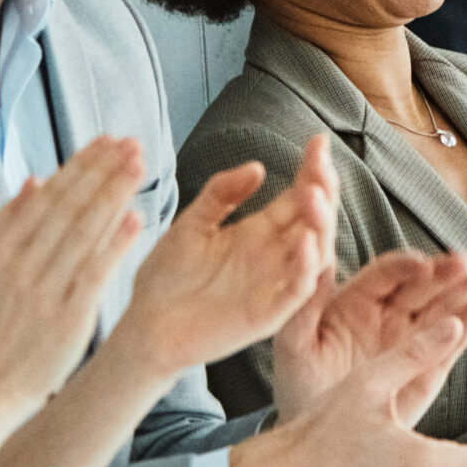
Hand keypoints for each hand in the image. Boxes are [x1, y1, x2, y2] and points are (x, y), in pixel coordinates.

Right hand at [0, 135, 148, 419]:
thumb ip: (7, 225)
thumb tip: (32, 179)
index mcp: (1, 251)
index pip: (47, 196)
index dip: (79, 165)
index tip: (106, 140)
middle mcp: (21, 265)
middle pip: (67, 206)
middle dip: (102, 170)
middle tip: (132, 142)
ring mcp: (44, 290)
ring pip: (83, 232)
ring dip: (113, 195)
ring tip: (138, 166)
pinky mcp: (67, 317)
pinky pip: (94, 272)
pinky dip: (115, 244)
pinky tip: (136, 219)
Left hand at [103, 135, 333, 385]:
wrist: (144, 325)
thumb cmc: (166, 276)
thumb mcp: (191, 224)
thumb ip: (221, 195)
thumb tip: (258, 166)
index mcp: (259, 231)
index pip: (297, 196)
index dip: (311, 170)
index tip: (317, 141)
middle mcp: (275, 256)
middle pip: (313, 219)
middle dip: (322, 191)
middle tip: (320, 165)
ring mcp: (275, 285)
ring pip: (314, 253)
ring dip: (320, 224)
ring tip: (315, 195)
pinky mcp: (268, 315)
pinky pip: (296, 291)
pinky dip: (305, 268)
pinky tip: (304, 242)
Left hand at [271, 248, 466, 418]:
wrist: (320, 441)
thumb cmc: (300, 388)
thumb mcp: (294, 344)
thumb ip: (305, 302)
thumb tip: (314, 257)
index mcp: (355, 301)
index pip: (386, 274)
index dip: (406, 267)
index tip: (423, 266)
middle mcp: (388, 314)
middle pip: (422, 284)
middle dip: (446, 271)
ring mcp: (412, 338)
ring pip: (444, 306)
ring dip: (466, 286)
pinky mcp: (430, 365)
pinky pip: (453, 339)